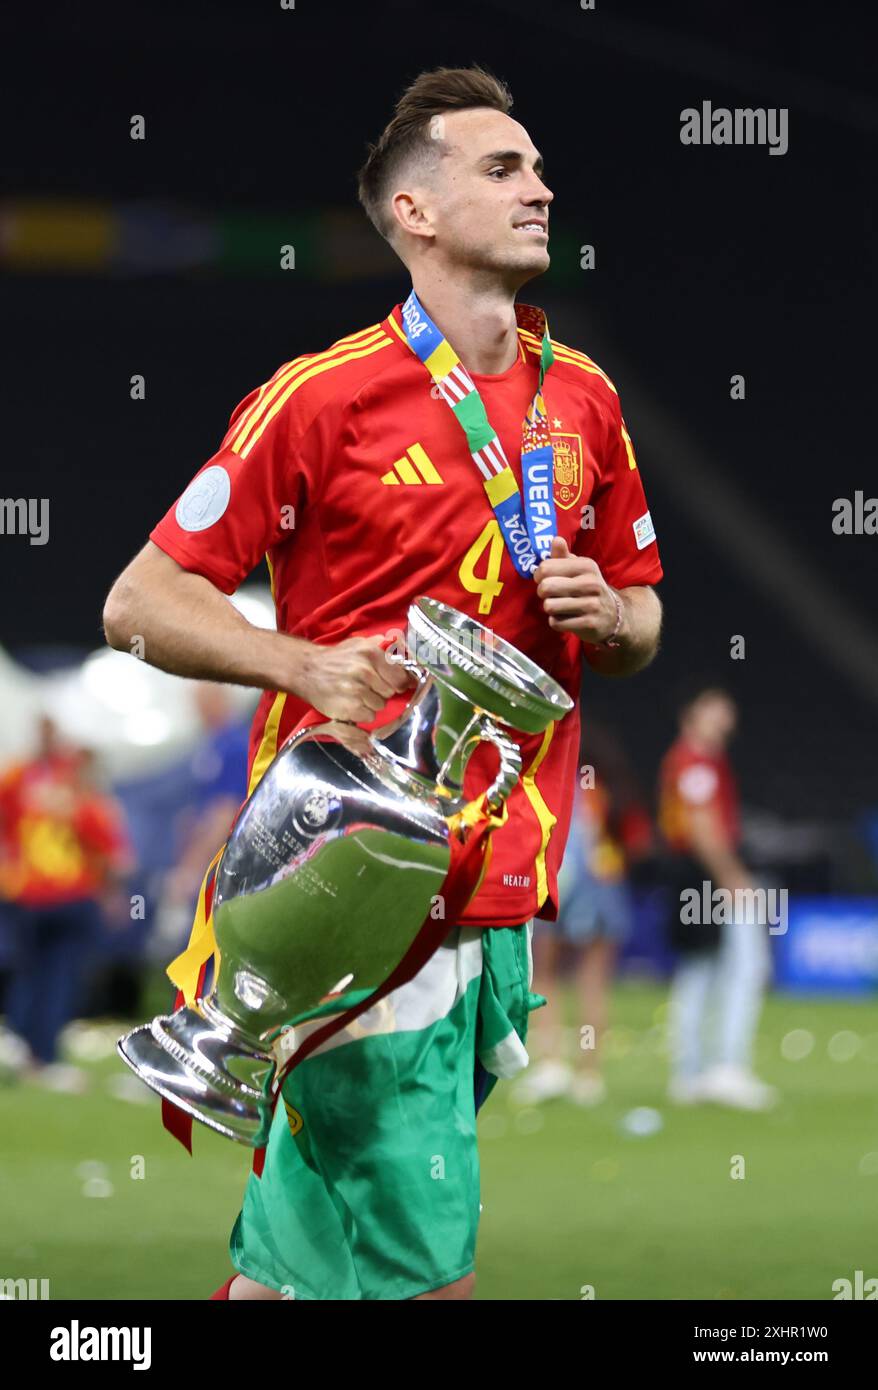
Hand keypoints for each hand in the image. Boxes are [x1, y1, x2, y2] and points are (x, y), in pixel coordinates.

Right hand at [295, 634, 416, 722]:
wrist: (307, 670)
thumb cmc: (336, 658)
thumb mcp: (359, 644)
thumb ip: (383, 647)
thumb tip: (405, 652)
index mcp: (371, 653)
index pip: (400, 677)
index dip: (400, 683)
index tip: (398, 685)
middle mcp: (365, 671)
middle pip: (390, 692)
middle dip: (382, 691)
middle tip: (367, 686)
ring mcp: (356, 691)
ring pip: (380, 705)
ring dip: (371, 703)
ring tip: (356, 694)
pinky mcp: (349, 708)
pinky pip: (369, 716)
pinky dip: (361, 713)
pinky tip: (351, 703)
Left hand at [534, 536, 621, 642]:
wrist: (613, 615)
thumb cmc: (588, 588)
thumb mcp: (579, 569)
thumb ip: (563, 555)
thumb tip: (556, 540)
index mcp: (586, 566)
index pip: (546, 567)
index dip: (539, 575)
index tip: (545, 579)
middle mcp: (591, 583)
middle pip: (546, 587)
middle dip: (542, 593)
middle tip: (550, 594)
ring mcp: (591, 605)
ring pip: (549, 606)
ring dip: (550, 608)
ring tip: (560, 606)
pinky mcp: (588, 623)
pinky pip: (556, 623)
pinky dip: (557, 622)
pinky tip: (567, 618)